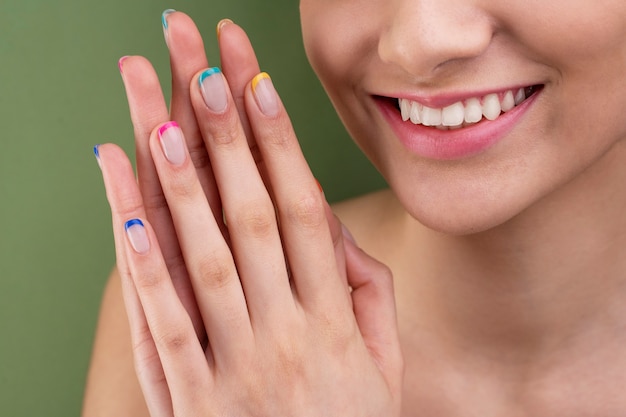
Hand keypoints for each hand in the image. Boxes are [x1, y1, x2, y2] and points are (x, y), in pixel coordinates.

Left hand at [97, 12, 402, 416]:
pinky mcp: (196, 403)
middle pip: (257, 220)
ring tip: (159, 123)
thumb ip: (371, 295)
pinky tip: (128, 216)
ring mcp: (239, 368)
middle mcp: (289, 334)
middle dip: (231, 143)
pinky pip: (168, 330)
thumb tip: (342, 235)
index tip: (261, 89)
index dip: (284, 149)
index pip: (309, 214)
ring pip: (208, 263)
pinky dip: (147, 271)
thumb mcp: (385, 367)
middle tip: (207, 76)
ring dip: (183, 190)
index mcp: (335, 321)